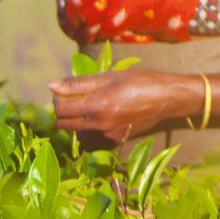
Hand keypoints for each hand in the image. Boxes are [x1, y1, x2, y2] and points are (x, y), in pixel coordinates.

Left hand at [49, 69, 193, 142]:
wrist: (168, 99)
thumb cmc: (141, 82)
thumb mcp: (110, 77)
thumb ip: (78, 83)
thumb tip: (51, 85)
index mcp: (97, 106)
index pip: (61, 108)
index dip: (57, 97)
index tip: (65, 89)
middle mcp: (100, 124)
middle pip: (64, 124)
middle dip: (63, 111)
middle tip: (74, 98)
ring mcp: (107, 135)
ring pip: (77, 131)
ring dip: (77, 120)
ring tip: (91, 105)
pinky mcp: (115, 140)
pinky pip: (93, 136)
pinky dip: (92, 126)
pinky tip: (105, 115)